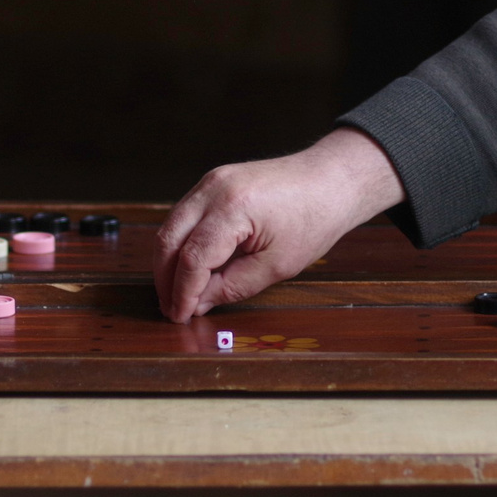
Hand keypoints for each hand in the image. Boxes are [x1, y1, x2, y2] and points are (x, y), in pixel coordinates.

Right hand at [156, 128, 404, 320]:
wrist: (330, 180)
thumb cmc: (314, 218)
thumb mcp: (278, 265)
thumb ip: (233, 286)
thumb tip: (198, 303)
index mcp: (233, 208)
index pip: (192, 258)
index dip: (182, 292)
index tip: (180, 316)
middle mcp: (213, 189)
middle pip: (169, 239)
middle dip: (166, 278)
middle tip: (172, 309)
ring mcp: (210, 181)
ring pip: (171, 226)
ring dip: (169, 262)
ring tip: (177, 293)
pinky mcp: (213, 182)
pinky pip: (184, 216)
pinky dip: (181, 243)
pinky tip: (189, 267)